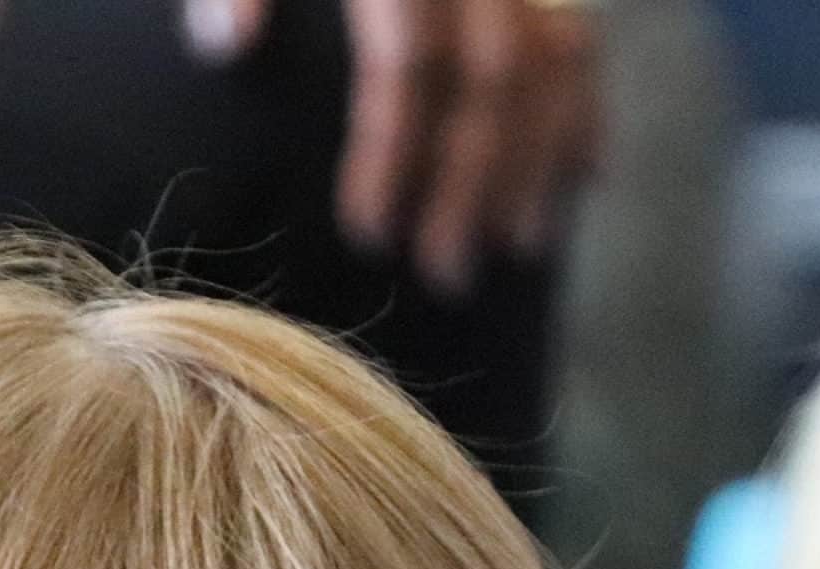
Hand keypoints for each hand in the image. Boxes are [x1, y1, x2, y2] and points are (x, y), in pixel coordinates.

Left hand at [185, 0, 603, 292]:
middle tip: (444, 275)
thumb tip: (230, 42)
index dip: (391, 150)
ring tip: (518, 249)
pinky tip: (586, 180)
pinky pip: (583, 42)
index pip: (407, 55)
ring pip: (555, 59)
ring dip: (541, 161)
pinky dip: (588, 109)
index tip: (367, 235)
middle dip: (473, 183)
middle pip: (493, 71)